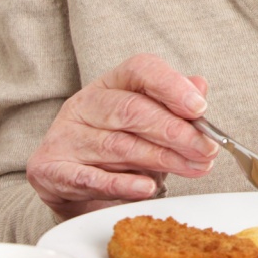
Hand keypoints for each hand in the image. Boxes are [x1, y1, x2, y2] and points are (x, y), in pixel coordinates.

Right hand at [27, 54, 218, 219]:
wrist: (71, 182)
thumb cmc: (120, 144)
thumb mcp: (150, 120)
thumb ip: (175, 105)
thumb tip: (199, 86)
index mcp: (112, 83)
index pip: (140, 70)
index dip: (171, 86)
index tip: (200, 108)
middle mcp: (85, 104)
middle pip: (131, 110)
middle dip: (175, 131)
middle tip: (206, 149)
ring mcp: (65, 135)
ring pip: (117, 145)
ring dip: (161, 159)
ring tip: (192, 168)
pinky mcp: (51, 169)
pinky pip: (90, 177)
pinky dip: (122, 184)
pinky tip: (147, 188)